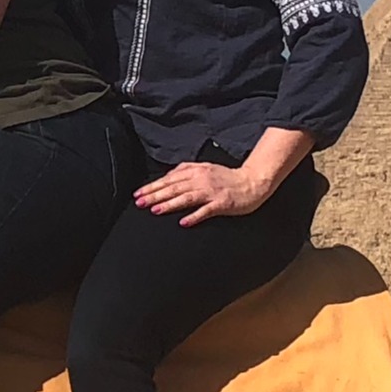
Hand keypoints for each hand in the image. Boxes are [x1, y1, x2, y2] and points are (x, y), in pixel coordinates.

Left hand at [135, 160, 270, 225]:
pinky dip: (194, 216)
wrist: (252, 182)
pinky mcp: (222, 203)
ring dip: (170, 204)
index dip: (153, 186)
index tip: (138, 194)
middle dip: (155, 195)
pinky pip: (206, 210)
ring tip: (155, 210)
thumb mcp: (205, 169)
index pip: (169, 179)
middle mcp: (201, 179)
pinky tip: (183, 222)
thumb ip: (186, 171)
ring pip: (187, 198)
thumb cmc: (227, 178)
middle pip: (174, 188)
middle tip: (140, 203)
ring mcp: (212, 191)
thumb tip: (168, 176)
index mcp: (196, 171)